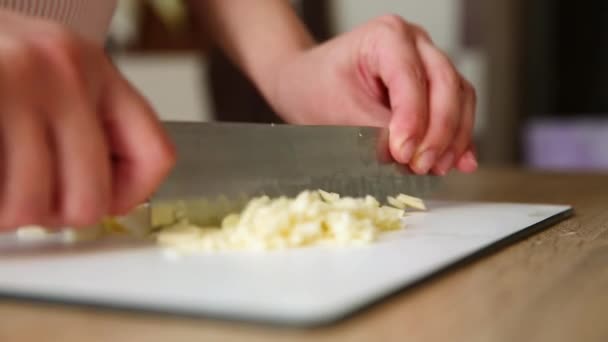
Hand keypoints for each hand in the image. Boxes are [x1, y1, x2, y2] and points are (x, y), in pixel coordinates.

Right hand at [0, 11, 174, 230]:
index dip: (130, 195)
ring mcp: (13, 82)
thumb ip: (81, 122)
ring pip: (28, 206)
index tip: (105, 199)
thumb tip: (109, 195)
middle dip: (54, 214)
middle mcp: (63, 71)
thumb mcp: (46, 70)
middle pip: (90, 198)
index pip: (155, 155)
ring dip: (4, 211)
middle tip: (28, 198)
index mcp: (93, 67)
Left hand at [270, 15, 477, 174]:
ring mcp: (428, 61)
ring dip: (454, 137)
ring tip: (437, 168)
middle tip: (421, 166)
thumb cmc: (316, 86)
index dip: (413, 119)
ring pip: (460, 96)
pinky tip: (460, 162)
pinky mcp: (435, 85)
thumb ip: (372, 131)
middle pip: (445, 84)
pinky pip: (458, 108)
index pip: (410, 78)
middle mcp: (415, 43)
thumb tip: (404, 156)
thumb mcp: (336, 110)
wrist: (307, 83)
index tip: (404, 154)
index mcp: (386, 36)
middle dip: (438, 132)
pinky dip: (458, 137)